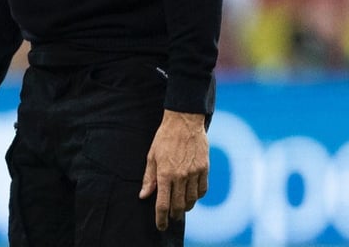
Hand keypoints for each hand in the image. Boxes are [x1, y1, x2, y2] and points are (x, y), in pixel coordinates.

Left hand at [139, 109, 208, 230]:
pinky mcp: (204, 169)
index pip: (163, 203)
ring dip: (186, 207)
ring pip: (192, 200)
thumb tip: (144, 195)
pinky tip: (192, 196)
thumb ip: (149, 178)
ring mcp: (194, 173)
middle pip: (179, 205)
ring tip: (181, 208)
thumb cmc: (165, 138)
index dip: (161, 218)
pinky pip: (202, 190)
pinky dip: (197, 197)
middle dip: (174, 215)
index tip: (160, 225)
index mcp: (165, 173)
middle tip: (171, 218)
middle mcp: (180, 176)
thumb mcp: (152, 156)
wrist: (184, 122)